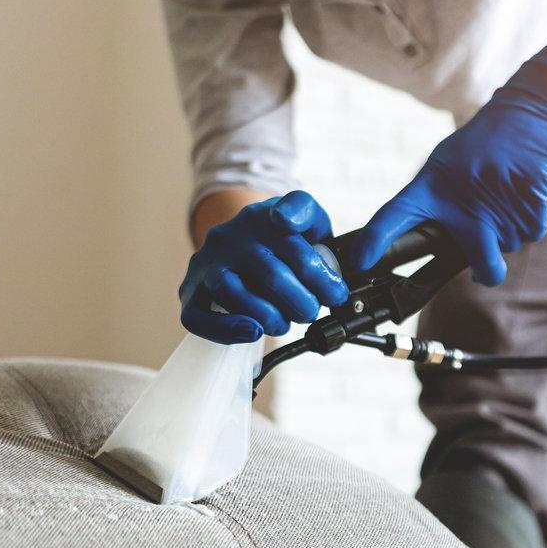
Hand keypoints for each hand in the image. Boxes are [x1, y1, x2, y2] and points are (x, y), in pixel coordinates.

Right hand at [180, 191, 348, 343]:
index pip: (291, 215)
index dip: (302, 236)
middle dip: (303, 300)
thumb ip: (338, 242)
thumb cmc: (284, 245)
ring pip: (232, 291)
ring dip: (269, 316)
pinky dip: (227, 329)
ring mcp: (209, 262)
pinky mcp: (191, 290)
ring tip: (285, 322)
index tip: (322, 271)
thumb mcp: (312, 228)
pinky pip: (198, 316)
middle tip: (313, 310)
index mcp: (266, 215)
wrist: (239, 246)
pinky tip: (253, 332)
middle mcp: (233, 234)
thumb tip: (355, 262)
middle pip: (271, 270)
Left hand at [351, 9, 546, 285]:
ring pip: (510, 245)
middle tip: (485, 267)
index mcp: (433, 184)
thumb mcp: (451, 163)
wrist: (534, 110)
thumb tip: (441, 246)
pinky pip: (533, 232)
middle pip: (481, 263)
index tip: (360, 262)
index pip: (394, 214)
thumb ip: (440, 203)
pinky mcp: (530, 198)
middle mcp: (463, 197)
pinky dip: (532, 220)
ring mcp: (498, 200)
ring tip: (506, 194)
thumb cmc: (487, 142)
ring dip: (510, 230)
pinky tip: (524, 194)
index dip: (374, 240)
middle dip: (487, 270)